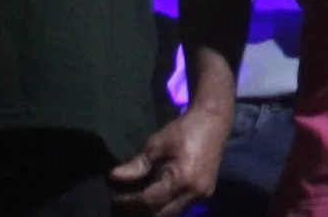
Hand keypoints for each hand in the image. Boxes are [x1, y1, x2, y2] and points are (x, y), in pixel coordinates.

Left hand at [108, 102, 230, 214]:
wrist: (214, 120)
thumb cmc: (184, 130)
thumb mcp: (156, 144)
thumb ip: (137, 165)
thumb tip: (114, 177)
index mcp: (182, 180)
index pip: (148, 201)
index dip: (128, 202)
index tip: (114, 197)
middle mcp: (195, 192)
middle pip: (160, 214)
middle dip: (139, 211)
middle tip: (124, 202)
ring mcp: (203, 194)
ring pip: (171, 214)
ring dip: (154, 211)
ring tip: (138, 201)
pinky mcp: (206, 192)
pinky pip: (181, 207)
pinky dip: (166, 206)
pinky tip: (155, 197)